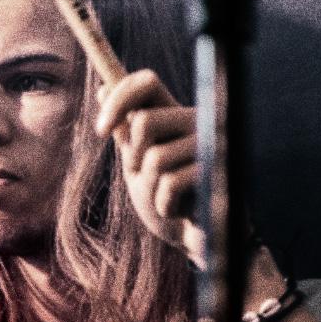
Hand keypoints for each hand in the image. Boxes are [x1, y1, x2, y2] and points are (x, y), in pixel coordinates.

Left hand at [96, 69, 204, 266]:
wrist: (196, 240)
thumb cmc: (167, 201)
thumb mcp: (137, 165)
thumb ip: (124, 131)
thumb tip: (101, 89)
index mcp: (176, 114)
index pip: (146, 82)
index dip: (118, 98)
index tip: (100, 131)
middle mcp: (199, 121)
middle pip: (144, 122)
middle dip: (134, 160)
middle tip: (148, 179)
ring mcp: (213, 145)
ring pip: (155, 158)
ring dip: (150, 189)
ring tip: (167, 199)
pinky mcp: (220, 172)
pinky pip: (170, 184)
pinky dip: (164, 205)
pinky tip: (179, 211)